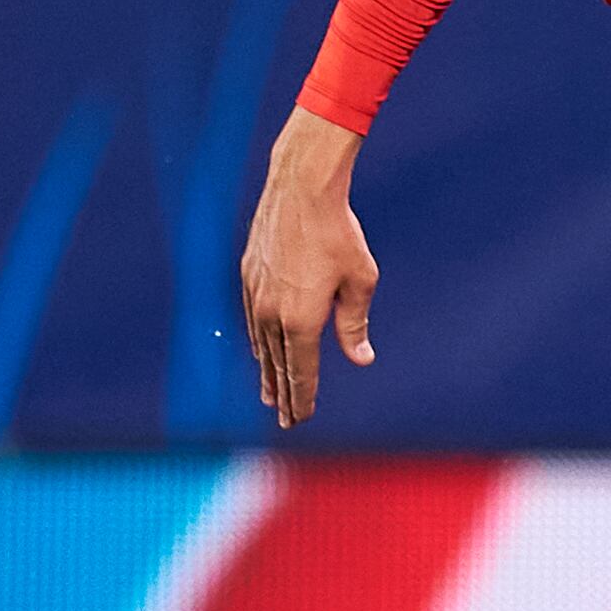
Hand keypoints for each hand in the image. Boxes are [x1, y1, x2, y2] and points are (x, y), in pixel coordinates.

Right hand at [243, 109, 378, 427]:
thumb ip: (355, 325)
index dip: (303, 398)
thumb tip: (361, 359)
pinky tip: (261, 351)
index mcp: (301, 320)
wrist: (301, 190)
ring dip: (268, 372)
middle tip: (286, 420)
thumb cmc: (339, 234)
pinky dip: (259, 341)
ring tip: (271, 394)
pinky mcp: (249, 276)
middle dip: (283, 395)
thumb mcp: (360, 281)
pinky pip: (253, 320)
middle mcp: (272, 313)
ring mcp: (256, 294)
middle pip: (278, 365)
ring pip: (262, 345)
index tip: (302, 419)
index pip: (301, 372)